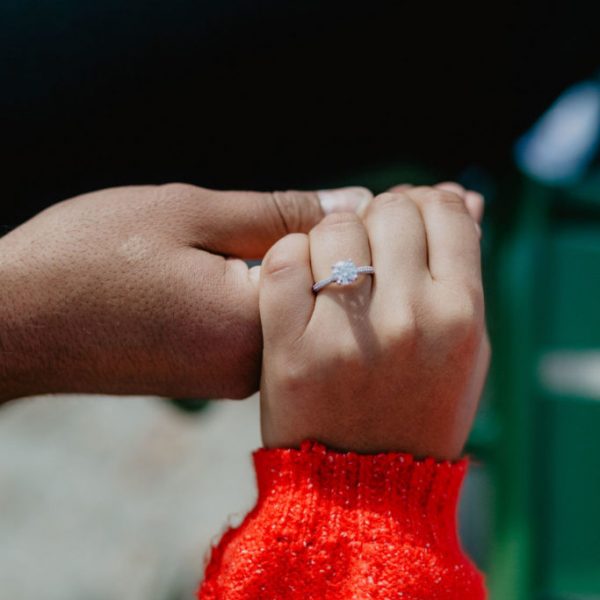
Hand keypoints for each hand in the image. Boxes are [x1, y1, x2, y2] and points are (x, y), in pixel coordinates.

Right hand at [0, 183, 370, 401]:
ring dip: (280, 264)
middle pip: (320, 290)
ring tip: (223, 243)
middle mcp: (256, 368)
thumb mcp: (187, 213)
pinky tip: (217, 271)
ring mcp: (235, 379)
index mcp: (254, 325)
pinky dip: (255, 290)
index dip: (340, 220)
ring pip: (290, 307)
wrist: (14, 321)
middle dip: (310, 243)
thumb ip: (280, 211)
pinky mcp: (216, 377)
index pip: (339, 264)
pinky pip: (259, 326)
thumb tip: (356, 202)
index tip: (324, 197)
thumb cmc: (88, 256)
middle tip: (253, 219)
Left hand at [259, 184, 488, 459]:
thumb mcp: (466, 347)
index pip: (443, 211)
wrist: (364, 487)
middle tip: (369, 247)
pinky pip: (284, 260)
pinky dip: (289, 256)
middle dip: (379, 218)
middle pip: (389, 210)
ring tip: (334, 268)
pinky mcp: (290, 346)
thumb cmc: (419, 410)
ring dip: (332, 237)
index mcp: (461, 314)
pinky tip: (299, 278)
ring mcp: (347, 332)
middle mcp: (409, 318)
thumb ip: (463, 270)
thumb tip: (460, 196)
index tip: (406, 222)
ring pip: (334, 227)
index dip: (423, 204)